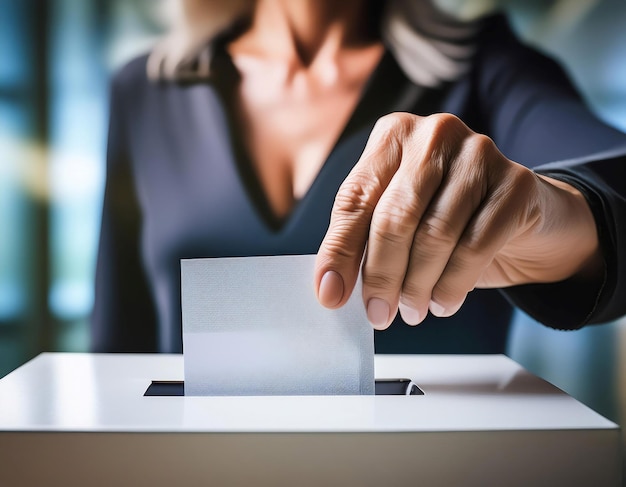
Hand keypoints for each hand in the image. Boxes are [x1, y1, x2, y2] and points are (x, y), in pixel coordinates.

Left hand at [314, 112, 600, 328]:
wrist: (519, 217)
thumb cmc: (446, 218)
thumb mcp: (396, 222)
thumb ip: (360, 242)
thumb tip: (330, 290)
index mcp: (393, 135)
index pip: (355, 199)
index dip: (339, 252)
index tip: (331, 296)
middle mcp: (434, 135)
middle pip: (395, 216)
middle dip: (382, 275)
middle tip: (379, 313)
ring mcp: (479, 154)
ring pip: (435, 233)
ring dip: (418, 285)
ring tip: (412, 310)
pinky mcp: (516, 183)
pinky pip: (476, 245)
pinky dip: (453, 284)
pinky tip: (444, 302)